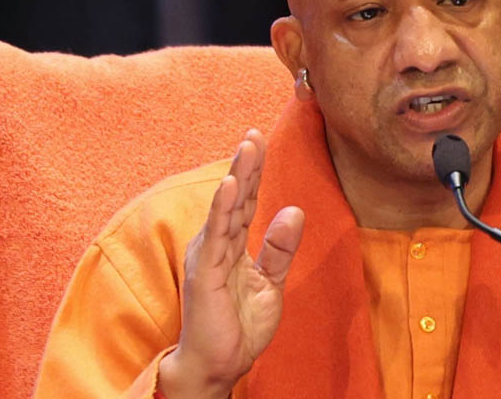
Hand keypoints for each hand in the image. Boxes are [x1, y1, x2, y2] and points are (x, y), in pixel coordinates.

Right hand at [158, 129, 304, 397]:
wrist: (219, 366)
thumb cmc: (238, 328)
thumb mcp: (271, 284)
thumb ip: (279, 249)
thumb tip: (294, 211)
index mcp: (233, 245)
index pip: (247, 202)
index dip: (255, 172)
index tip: (260, 141)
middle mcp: (217, 244)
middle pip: (236, 198)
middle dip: (247, 165)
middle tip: (255, 133)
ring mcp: (209, 256)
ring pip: (226, 208)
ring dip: (237, 176)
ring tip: (247, 146)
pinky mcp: (206, 272)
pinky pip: (216, 234)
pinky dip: (223, 208)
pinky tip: (230, 184)